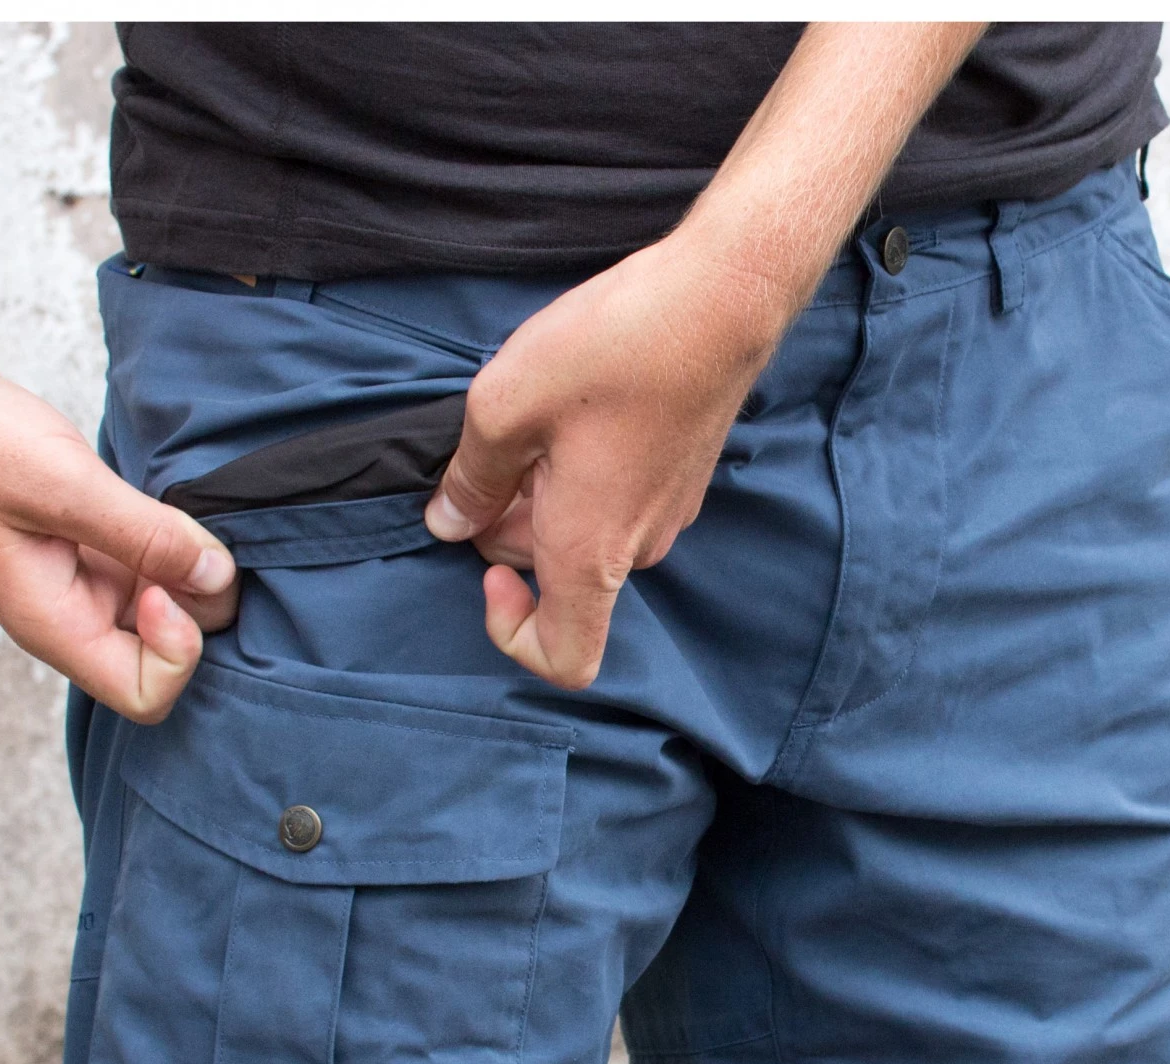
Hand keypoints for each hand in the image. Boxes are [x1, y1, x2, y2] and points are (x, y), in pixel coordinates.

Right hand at [0, 318, 238, 723]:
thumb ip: (146, 535)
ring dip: (189, 569)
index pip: (145, 694)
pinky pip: (154, 563)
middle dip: (197, 605)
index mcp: (52, 624)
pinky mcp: (92, 544)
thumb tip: (216, 575)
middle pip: (168, 653)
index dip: (178, 650)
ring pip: (170, 605)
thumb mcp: (63, 485)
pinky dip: (173, 542)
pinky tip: (165, 505)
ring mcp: (83, 581)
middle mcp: (72, 615)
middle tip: (188, 539)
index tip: (166, 584)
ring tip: (174, 513)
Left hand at [424, 237, 781, 689]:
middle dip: (509, 538)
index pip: (564, 659)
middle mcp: (635, 548)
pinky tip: (567, 414)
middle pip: (558, 585)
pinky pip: (617, 506)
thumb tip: (448, 521)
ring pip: (585, 540)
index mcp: (589, 553)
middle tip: (492, 462)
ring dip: (543, 504)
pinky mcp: (682, 480)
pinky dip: (580, 481)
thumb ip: (469, 480)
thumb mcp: (504, 407)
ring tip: (530, 427)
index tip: (485, 567)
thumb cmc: (616, 349)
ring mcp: (667, 515)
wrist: (721, 297)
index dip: (511, 633)